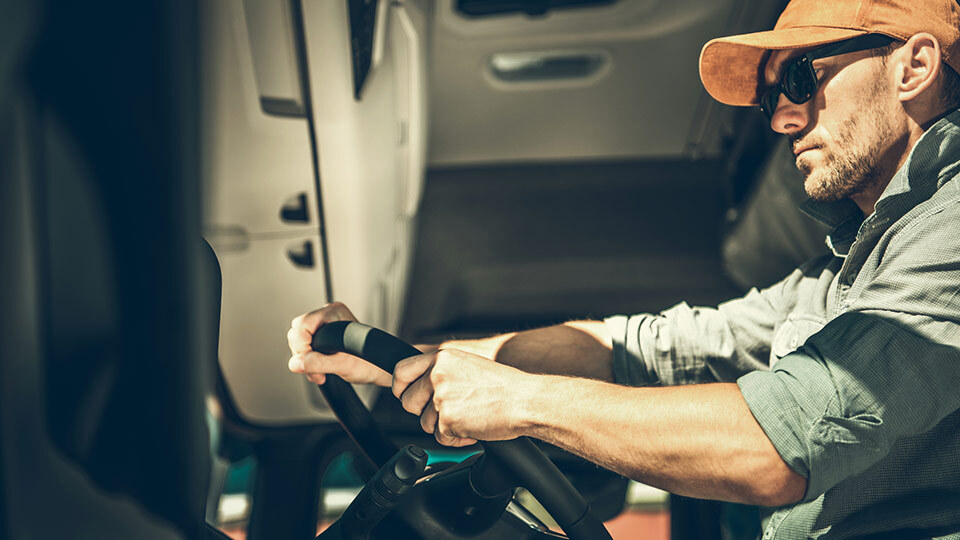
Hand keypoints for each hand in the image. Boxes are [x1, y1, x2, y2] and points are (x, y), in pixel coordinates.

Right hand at [286, 302, 391, 386]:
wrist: (378, 368)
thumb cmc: (369, 363)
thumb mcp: (342, 365)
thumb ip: (317, 363)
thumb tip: (296, 363)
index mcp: (333, 314)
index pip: (301, 325)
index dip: (302, 347)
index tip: (309, 361)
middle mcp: (328, 316)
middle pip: (297, 333)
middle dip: (303, 355)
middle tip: (316, 370)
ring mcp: (324, 325)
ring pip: (298, 341)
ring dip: (305, 360)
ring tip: (320, 372)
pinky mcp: (323, 335)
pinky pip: (304, 346)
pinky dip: (308, 360)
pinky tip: (320, 369)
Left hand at [392, 349, 534, 446]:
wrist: (525, 400)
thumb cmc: (504, 385)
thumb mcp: (468, 364)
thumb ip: (441, 370)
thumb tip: (421, 384)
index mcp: (442, 357)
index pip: (401, 371)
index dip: (400, 387)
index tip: (406, 395)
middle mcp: (437, 374)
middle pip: (408, 402)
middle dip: (423, 413)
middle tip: (445, 413)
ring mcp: (441, 397)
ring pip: (424, 423)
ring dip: (444, 427)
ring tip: (468, 418)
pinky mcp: (448, 420)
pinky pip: (441, 438)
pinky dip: (456, 440)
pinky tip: (473, 429)